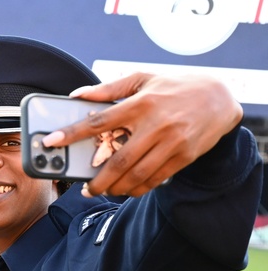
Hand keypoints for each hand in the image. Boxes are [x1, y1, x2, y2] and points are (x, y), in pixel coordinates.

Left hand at [42, 72, 242, 197]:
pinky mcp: (183, 156)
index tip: (50, 141)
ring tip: (102, 191)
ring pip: (137, 175)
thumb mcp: (143, 79)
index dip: (72, 133)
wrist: (220, 97)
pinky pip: (155, 179)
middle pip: (119, 160)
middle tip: (84, 188)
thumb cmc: (175, 87)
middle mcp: (156, 125)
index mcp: (141, 103)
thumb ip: (108, 89)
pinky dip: (137, 189)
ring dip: (116, 188)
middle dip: (97, 180)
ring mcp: (172, 143)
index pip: (99, 121)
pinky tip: (126, 189)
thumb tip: (77, 95)